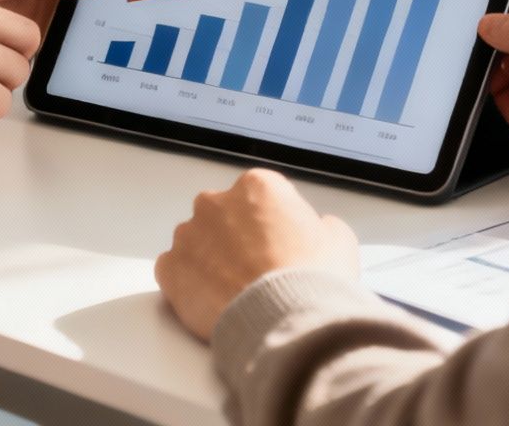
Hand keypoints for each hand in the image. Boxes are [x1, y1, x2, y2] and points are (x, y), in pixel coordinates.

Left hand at [154, 168, 359, 340]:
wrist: (286, 323)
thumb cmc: (312, 281)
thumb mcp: (338, 240)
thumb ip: (321, 225)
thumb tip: (319, 229)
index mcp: (257, 186)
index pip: (259, 197)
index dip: (271, 224)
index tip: (277, 245)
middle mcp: (216, 202)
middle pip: (223, 215)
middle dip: (235, 238)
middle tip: (256, 270)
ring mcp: (188, 235)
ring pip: (196, 242)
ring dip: (210, 260)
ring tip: (235, 291)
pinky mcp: (169, 268)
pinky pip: (175, 270)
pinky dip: (188, 284)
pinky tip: (212, 300)